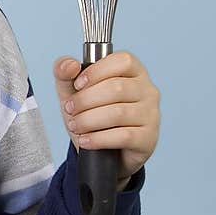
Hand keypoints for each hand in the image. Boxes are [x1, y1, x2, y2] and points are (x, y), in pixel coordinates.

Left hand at [52, 50, 159, 186]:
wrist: (101, 153)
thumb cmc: (91, 114)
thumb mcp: (72, 91)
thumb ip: (64, 71)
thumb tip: (70, 65)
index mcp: (133, 72)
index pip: (122, 61)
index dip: (96, 72)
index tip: (78, 85)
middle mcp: (147, 90)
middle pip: (117, 88)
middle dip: (85, 100)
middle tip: (71, 110)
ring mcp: (151, 114)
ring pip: (118, 113)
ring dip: (88, 120)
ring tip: (76, 126)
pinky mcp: (148, 138)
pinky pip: (123, 136)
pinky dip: (98, 139)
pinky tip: (86, 140)